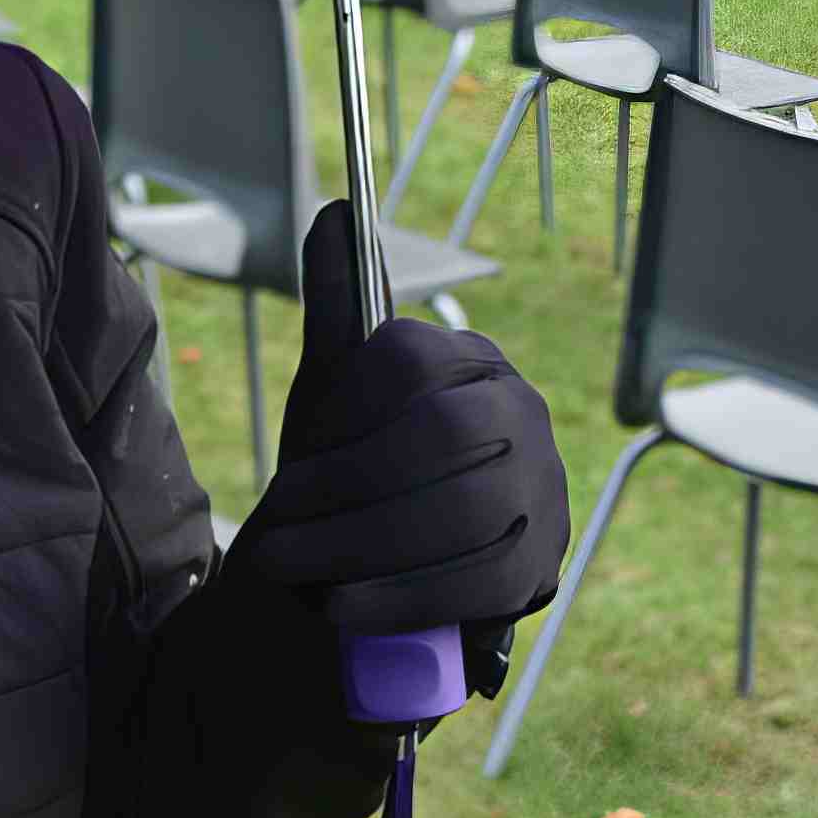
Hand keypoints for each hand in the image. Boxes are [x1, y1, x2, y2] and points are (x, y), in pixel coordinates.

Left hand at [236, 201, 569, 689]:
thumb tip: (335, 211)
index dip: (340, 416)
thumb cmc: (355, 476)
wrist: (388, 573)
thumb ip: (336, 308)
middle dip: (344, 490)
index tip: (290, 468)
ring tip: (289, 570)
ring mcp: (543, 487)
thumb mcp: (335, 396)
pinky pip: (478, 580)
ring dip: (358, 546)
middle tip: (274, 536)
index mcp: (468, 360)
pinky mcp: (541, 563)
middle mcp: (521, 411)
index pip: (409, 361)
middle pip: (440, 436)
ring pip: (462, 510)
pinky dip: (398, 598)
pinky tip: (340, 606)